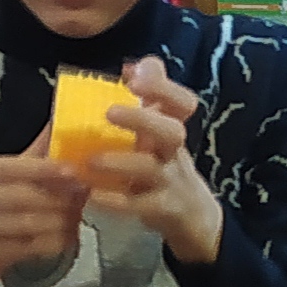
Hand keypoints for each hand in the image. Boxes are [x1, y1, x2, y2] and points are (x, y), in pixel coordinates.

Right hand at [0, 130, 86, 286]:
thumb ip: (31, 158)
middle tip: (84, 202)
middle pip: (33, 196)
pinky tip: (64, 242)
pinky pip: (33, 247)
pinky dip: (54, 244)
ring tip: (76, 223)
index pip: (22, 166)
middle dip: (65, 200)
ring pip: (37, 223)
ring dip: (64, 224)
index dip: (51, 169)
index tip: (77, 172)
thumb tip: (58, 123)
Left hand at [76, 56, 222, 264]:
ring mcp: (171, 183)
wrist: (195, 220)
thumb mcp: (161, 134)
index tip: (134, 77)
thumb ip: (150, 100)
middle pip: (172, 131)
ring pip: (152, 169)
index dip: (162, 88)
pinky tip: (92, 195)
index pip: (183, 103)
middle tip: (109, 112)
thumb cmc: (166, 168)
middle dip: (142, 120)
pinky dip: (115, 202)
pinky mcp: (163, 211)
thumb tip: (131, 66)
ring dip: (121, 162)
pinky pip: (140, 206)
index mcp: (172, 130)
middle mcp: (175, 153)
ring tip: (91, 160)